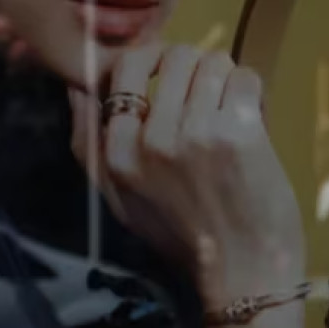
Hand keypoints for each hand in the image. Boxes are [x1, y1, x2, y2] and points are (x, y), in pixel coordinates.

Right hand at [67, 43, 303, 306]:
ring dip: (227, 81)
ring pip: (213, 61)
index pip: (125, 67)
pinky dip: (252, 93)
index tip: (174, 80)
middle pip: (174, 55)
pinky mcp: (239, 133)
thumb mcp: (117, 198)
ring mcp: (196, 132)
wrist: (242, 272)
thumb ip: (89, 142)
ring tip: (231, 112)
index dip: (154, 62)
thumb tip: (76, 86)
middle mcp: (150, 138)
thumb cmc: (184, 238)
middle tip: (210, 97)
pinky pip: (245, 78)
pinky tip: (252, 120)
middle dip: (196, 68)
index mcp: (116, 152)